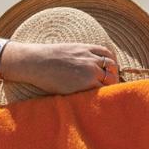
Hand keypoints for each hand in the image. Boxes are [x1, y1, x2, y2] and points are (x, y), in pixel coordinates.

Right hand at [3, 42, 119, 93]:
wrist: (35, 62)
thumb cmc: (47, 57)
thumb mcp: (68, 49)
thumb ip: (81, 55)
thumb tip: (88, 64)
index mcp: (86, 49)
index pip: (109, 55)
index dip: (112, 65)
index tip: (111, 72)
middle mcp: (90, 59)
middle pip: (112, 69)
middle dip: (113, 77)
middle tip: (110, 86)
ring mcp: (88, 72)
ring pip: (110, 81)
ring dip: (110, 87)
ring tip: (107, 95)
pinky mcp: (84, 85)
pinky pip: (100, 91)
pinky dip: (102, 95)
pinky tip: (100, 99)